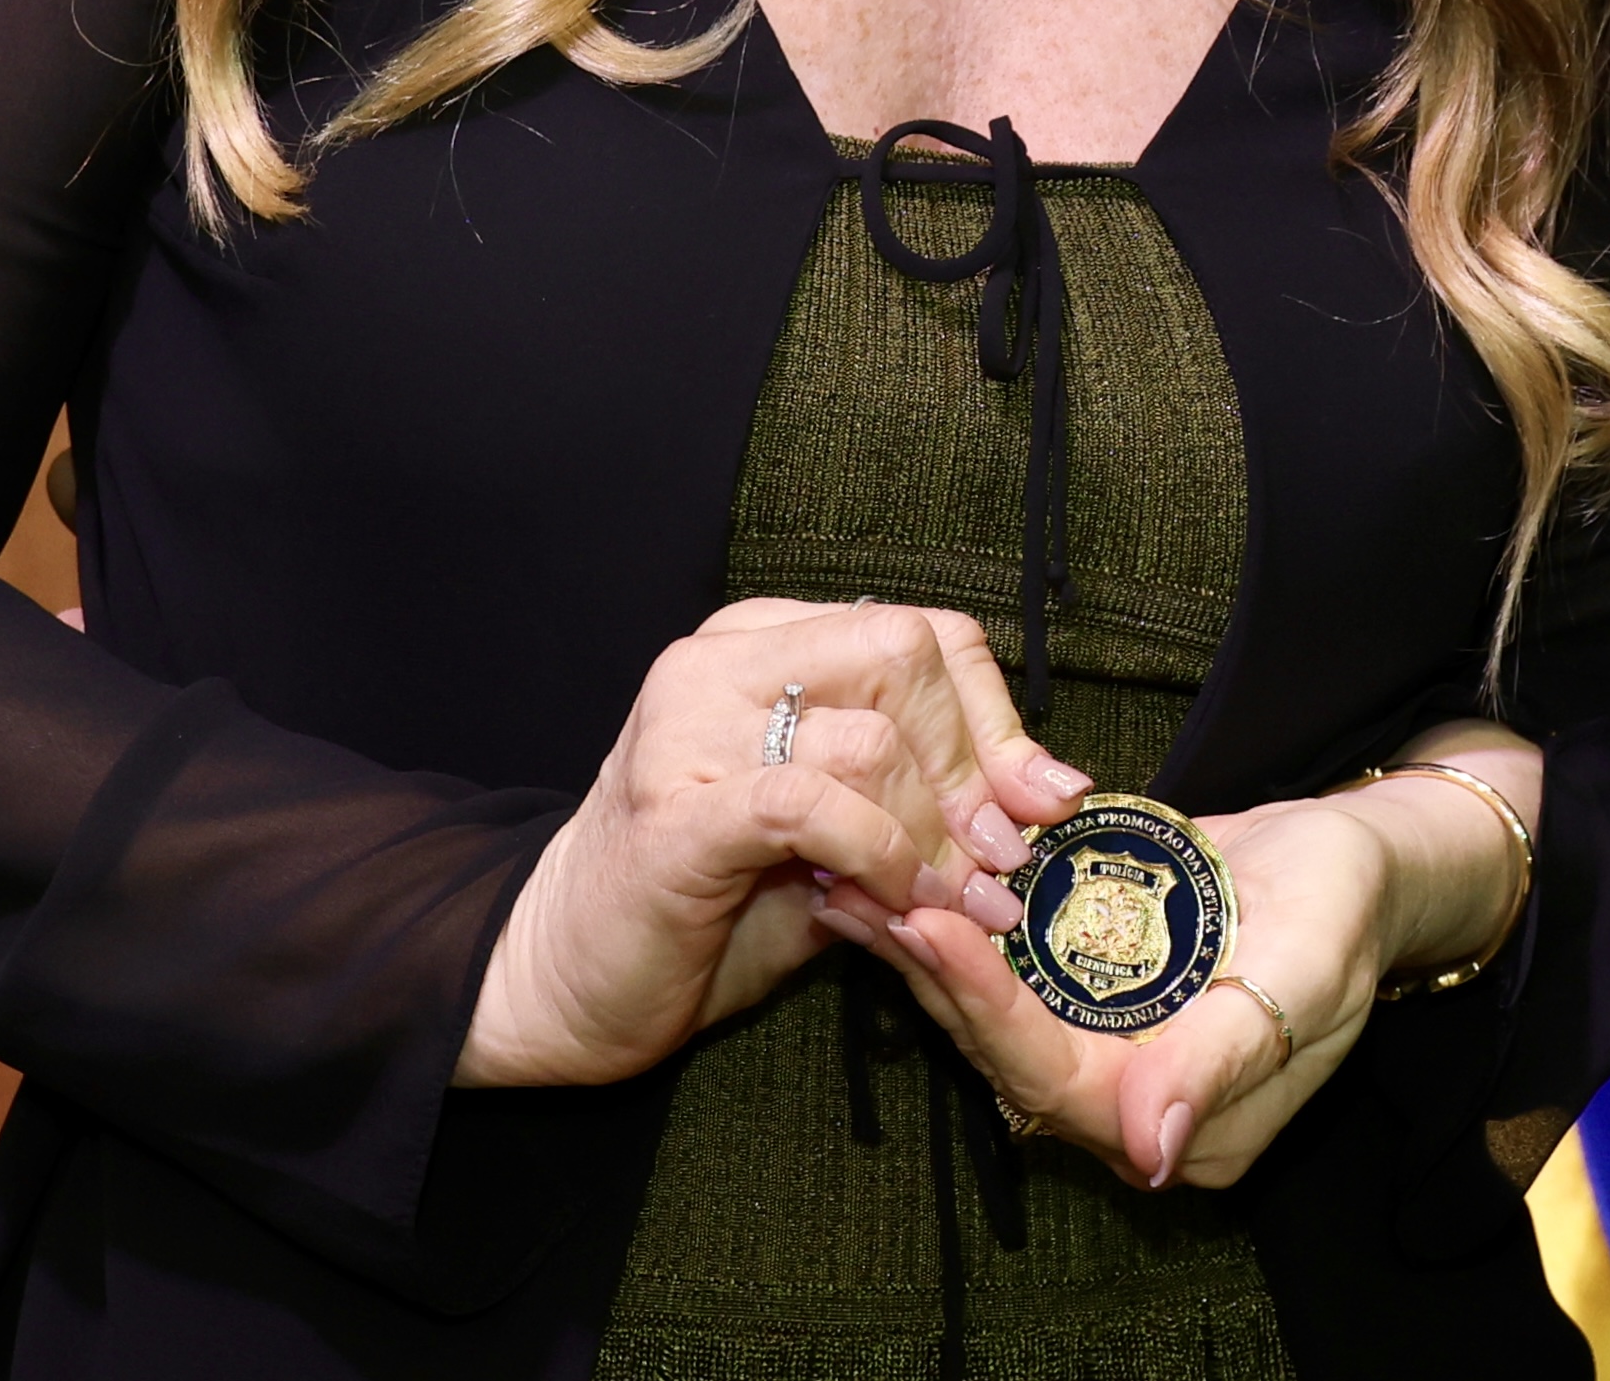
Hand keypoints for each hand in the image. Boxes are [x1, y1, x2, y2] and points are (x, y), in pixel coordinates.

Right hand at [457, 598, 1090, 1087]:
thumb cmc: (706, 907)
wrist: (565, 977)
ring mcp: (685, 727)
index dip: (996, 716)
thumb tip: (1043, 794)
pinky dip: (878, 852)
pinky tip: (893, 899)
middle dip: (974, 770)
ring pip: (869, 740)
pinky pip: (812, 803)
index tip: (1042, 800)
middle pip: (903, 659)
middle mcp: (718, 663)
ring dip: (936, 836)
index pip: (917, 631)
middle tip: (1001, 863)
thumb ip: (920, 798)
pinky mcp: (673, 809)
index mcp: (759, 642)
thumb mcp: (836, 837)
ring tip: (960, 904)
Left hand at [823, 733, 1535, 1192]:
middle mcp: (1132, 1102)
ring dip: (917, 949)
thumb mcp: (1306, 974)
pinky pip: (1008, 969)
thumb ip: (1225, 1062)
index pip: (1057, 1078)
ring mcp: (1110, 1047)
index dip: (987, 1009)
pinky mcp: (1093, 993)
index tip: (927, 928)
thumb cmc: (1351, 910)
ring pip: (991, 1011)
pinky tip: (896, 870)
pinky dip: (952, 923)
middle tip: (853, 888)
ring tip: (844, 878)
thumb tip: (1151, 1155)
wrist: (1370, 860)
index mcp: (1182, 1124)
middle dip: (925, 974)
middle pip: (1002, 1050)